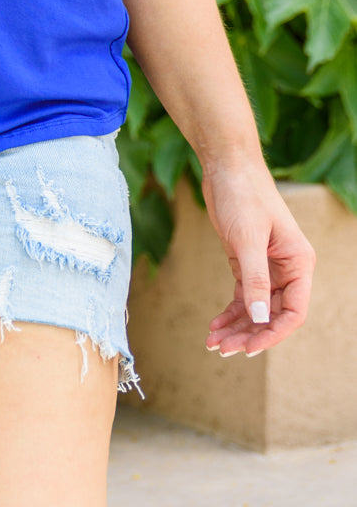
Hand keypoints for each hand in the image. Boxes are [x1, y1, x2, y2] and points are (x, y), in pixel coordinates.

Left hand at [200, 156, 314, 357]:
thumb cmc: (243, 194)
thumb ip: (254, 279)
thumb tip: (259, 318)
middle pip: (272, 314)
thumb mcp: (247, 238)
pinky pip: (242, 295)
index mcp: (299, 263)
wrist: (225, 165)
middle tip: (223, 348)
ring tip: (213, 342)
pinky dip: (230, 312)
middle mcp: (287, 268)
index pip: (294, 312)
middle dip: (249, 334)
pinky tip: (214, 324)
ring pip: (255, 308)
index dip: (272, 334)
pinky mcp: (245, 261)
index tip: (248, 348)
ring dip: (236, 327)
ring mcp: (266, 266)